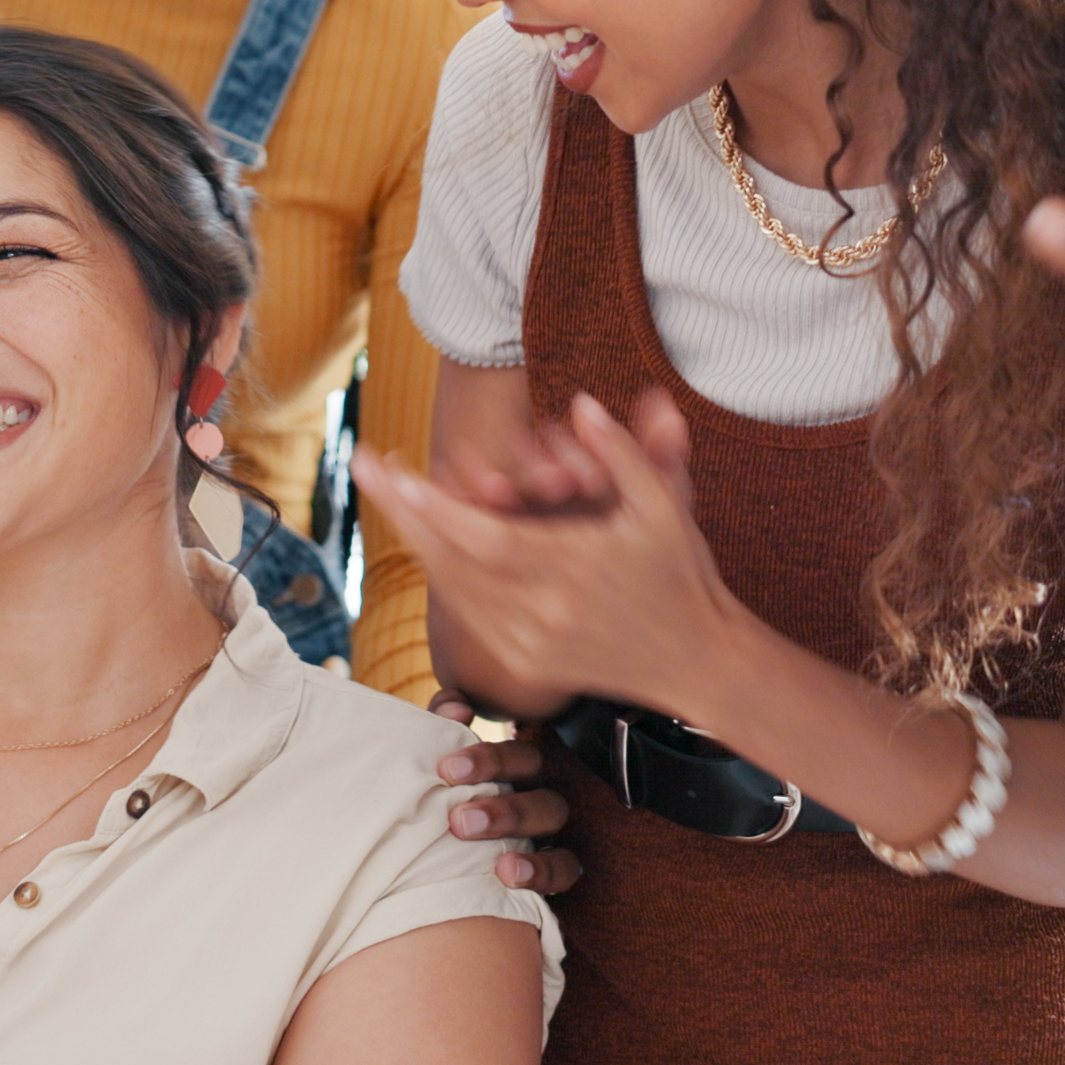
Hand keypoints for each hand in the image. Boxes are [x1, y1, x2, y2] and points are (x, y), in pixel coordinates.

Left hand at [357, 391, 748, 714]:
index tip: (395, 472)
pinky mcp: (526, 663)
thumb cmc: (682, 576)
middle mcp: (544, 612)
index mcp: (575, 571)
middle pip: (450, 562)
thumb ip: (624, 452)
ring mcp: (530, 643)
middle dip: (400, 512)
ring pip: (451, 589)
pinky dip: (442, 573)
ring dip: (415, 539)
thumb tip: (583, 402)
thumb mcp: (664, 506)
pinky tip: (425, 539)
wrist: (700, 662)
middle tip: (364, 464)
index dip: (434, 507)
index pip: (486, 538)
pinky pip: (467, 615)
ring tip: (387, 492)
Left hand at [429, 693, 579, 895]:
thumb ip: (441, 730)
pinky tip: (509, 873)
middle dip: (495, 790)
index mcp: (507, 764)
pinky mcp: (557, 868)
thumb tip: (458, 710)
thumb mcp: (435, 772)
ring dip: (515, 822)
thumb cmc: (438, 810)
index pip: (509, 748)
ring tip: (484, 847)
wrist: (431, 869)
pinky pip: (565, 866)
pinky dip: (542, 870)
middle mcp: (531, 784)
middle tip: (458, 820)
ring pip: (551, 810)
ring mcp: (549, 825)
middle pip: (533, 771)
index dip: (486, 757)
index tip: (447, 770)